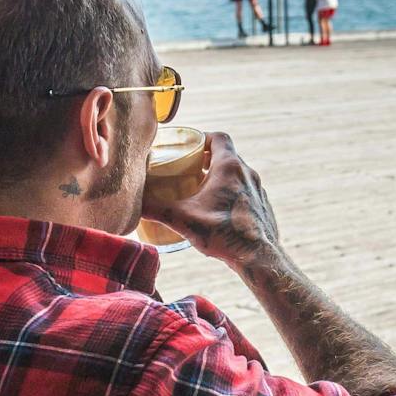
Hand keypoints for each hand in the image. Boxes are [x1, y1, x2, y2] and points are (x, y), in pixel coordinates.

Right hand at [149, 131, 281, 268]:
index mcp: (230, 167)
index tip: (189, 146)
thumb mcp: (184, 219)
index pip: (219, 137)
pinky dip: (231, 193)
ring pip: (237, 174)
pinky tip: (218, 209)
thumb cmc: (224, 235)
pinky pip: (245, 191)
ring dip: (220, 177)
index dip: (203, 138)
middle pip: (226, 155)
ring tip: (201, 189)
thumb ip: (156, 209)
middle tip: (189, 168)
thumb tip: (132, 204)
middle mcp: (247, 173)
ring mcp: (258, 189)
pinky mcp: (262, 205)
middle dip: (207, 159)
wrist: (259, 258)